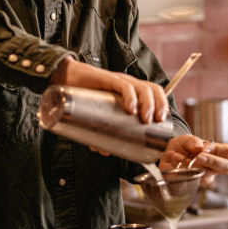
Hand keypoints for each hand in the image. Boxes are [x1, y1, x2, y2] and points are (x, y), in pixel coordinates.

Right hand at [51, 56, 167, 123]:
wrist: (65, 77)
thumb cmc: (85, 94)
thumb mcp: (98, 114)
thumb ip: (100, 132)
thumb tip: (103, 151)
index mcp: (130, 90)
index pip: (154, 91)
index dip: (162, 104)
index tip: (161, 121)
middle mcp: (127, 83)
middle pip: (152, 90)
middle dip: (158, 106)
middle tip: (154, 122)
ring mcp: (118, 80)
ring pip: (141, 87)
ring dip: (148, 103)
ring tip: (145, 119)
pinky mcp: (106, 79)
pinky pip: (123, 85)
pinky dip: (130, 96)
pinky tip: (131, 108)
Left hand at [159, 134, 227, 188]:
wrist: (168, 158)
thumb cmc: (183, 148)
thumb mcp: (185, 140)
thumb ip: (192, 141)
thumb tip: (198, 148)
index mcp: (216, 152)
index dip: (219, 149)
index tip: (204, 148)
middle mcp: (213, 167)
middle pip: (227, 167)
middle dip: (213, 161)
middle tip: (199, 157)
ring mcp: (205, 178)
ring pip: (207, 177)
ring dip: (193, 167)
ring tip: (182, 159)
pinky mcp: (192, 185)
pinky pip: (189, 182)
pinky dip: (180, 172)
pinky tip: (174, 165)